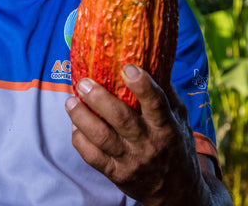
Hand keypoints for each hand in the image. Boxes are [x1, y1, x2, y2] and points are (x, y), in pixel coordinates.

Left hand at [65, 64, 211, 205]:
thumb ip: (165, 93)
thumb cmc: (175, 144)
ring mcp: (131, 161)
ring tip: (71, 101)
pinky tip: (74, 125)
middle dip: (99, 98)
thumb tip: (149, 59)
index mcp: (166, 127)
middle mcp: (148, 144)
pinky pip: (92, 157)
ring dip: (82, 117)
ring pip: (102, 138)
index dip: (142, 85)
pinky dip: (79, 139)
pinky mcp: (117, 174)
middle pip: (121, 119)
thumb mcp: (179, 119)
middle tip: (83, 83)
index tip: (127, 67)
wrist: (178, 192)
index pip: (156, 104)